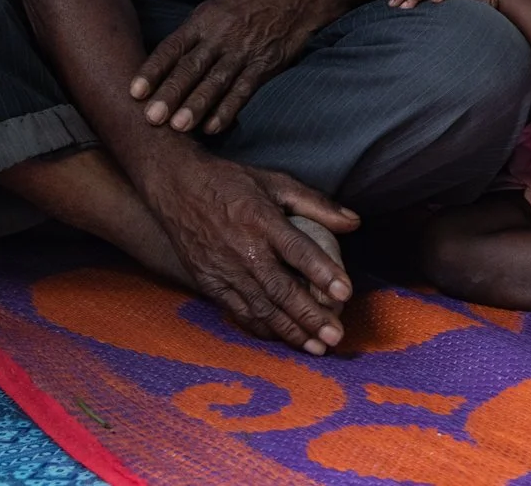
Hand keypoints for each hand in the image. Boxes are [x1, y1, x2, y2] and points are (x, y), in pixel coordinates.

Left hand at [131, 0, 317, 133]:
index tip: (134, 91)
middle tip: (151, 118)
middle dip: (171, 94)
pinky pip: (243, 90)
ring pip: (215, 82)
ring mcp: (243, 52)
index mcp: (204, 20)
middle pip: (191, 68)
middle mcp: (221, 36)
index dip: (153, 70)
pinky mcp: (265, 65)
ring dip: (196, 106)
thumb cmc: (252, 0)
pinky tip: (213, 127)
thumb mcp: (217, 6)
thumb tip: (168, 62)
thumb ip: (195, 33)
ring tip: (178, 127)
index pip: (172, 47)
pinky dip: (228, 110)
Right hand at [143, 157, 360, 353]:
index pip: (298, 251)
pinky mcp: (209, 284)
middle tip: (336, 336)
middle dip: (310, 317)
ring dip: (290, 331)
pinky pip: (238, 312)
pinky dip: (261, 329)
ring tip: (316, 348)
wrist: (176, 189)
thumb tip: (354, 222)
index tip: (345, 293)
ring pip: (261, 308)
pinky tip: (282, 339)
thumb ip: (317, 203)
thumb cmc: (231, 183)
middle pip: (281, 289)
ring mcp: (224, 271)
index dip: (323, 273)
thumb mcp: (276, 182)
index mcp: (261, 221)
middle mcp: (243, 250)